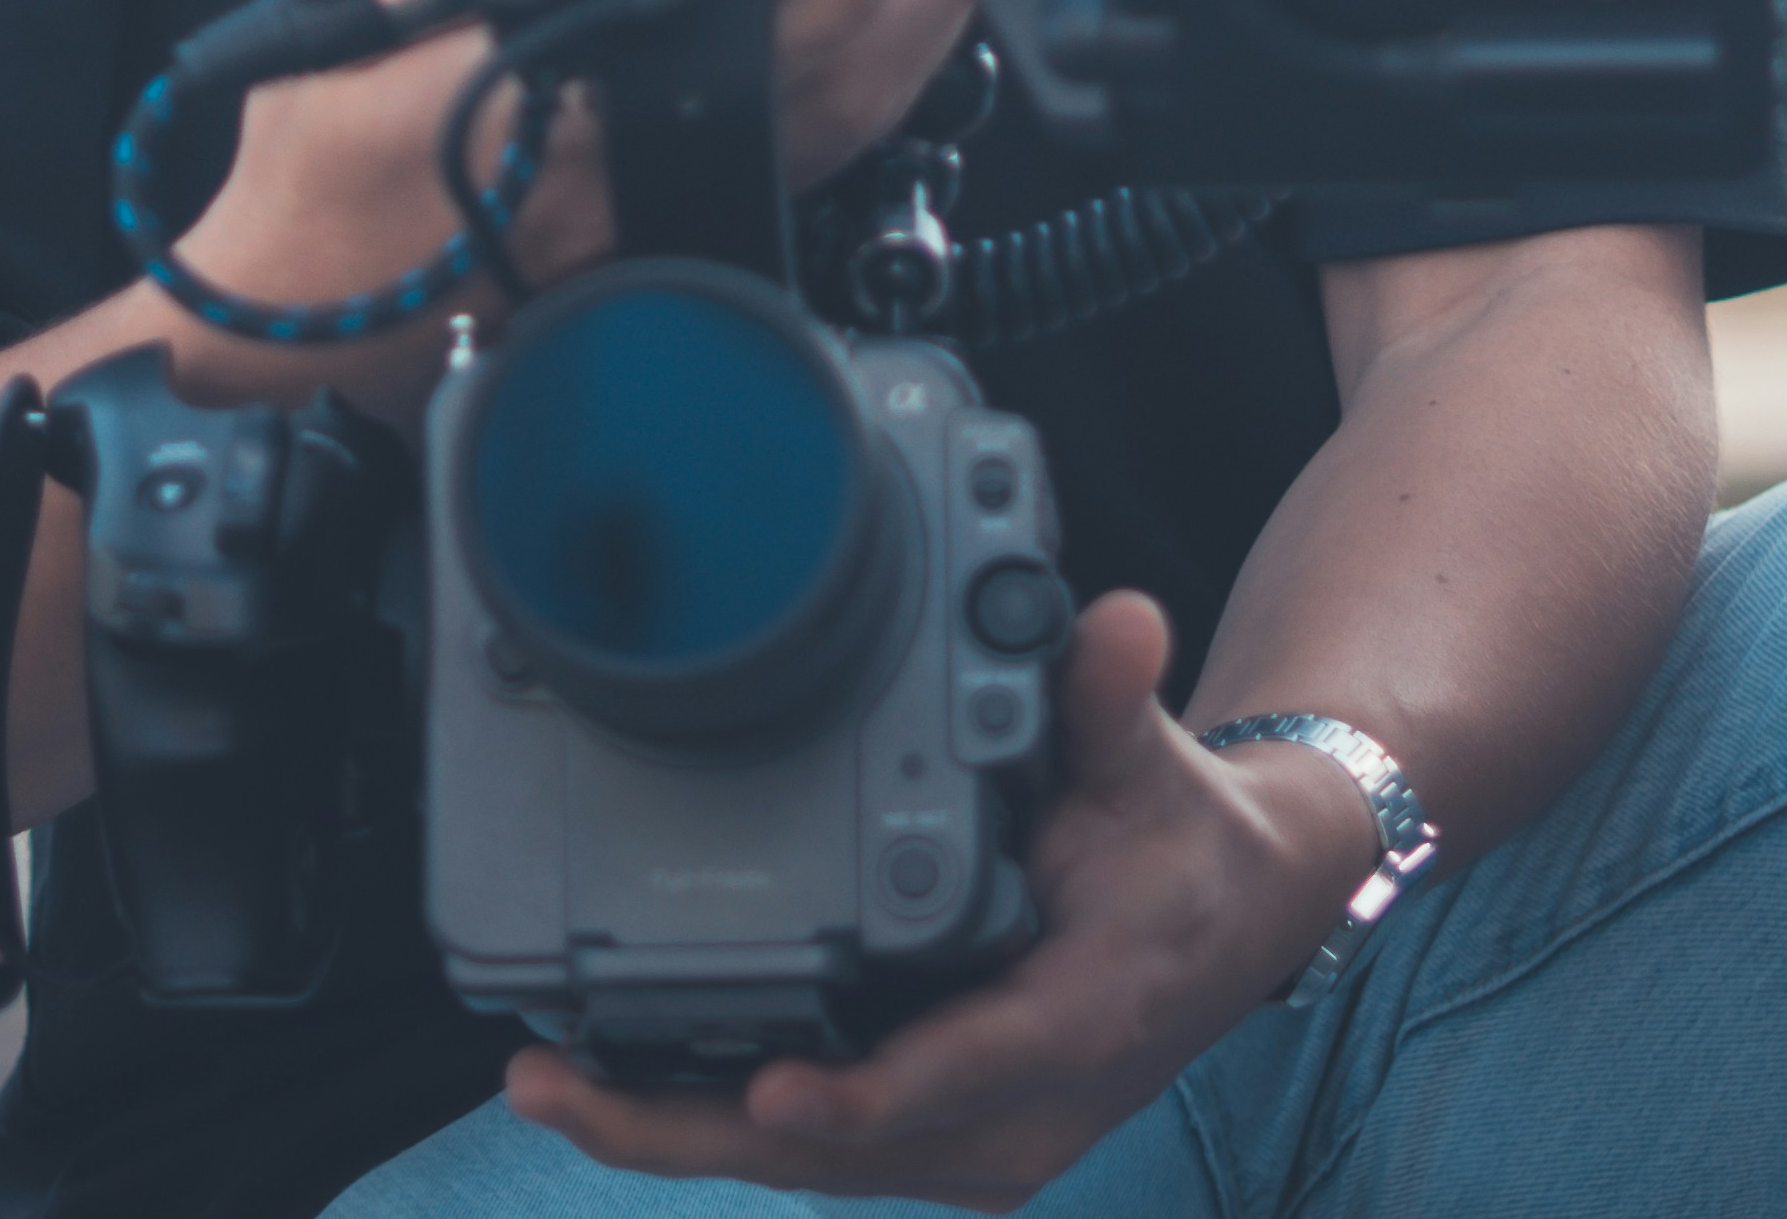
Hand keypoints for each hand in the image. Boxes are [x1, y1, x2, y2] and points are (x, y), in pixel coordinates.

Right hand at [187, 0, 979, 323]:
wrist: (275, 321)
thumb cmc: (301, 181)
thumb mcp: (349, 36)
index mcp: (537, 105)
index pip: (716, 37)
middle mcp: (613, 179)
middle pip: (809, 103)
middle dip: (902, 21)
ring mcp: (636, 230)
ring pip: (807, 151)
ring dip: (890, 67)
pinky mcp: (636, 259)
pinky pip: (770, 189)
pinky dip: (836, 122)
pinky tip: (874, 70)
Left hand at [502, 594, 1360, 1206]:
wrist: (1236, 922)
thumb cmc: (1185, 848)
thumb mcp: (1151, 768)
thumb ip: (1107, 702)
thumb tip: (1111, 622)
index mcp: (1074, 1028)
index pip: (953, 1076)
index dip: (858, 1095)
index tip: (771, 1091)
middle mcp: (1019, 1113)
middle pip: (839, 1151)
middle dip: (685, 1128)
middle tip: (552, 1083)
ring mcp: (974, 1140)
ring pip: (812, 1165)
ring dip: (676, 1132)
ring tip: (550, 1083)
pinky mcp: (937, 1136)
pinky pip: (819, 1147)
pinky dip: (719, 1122)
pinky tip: (620, 1084)